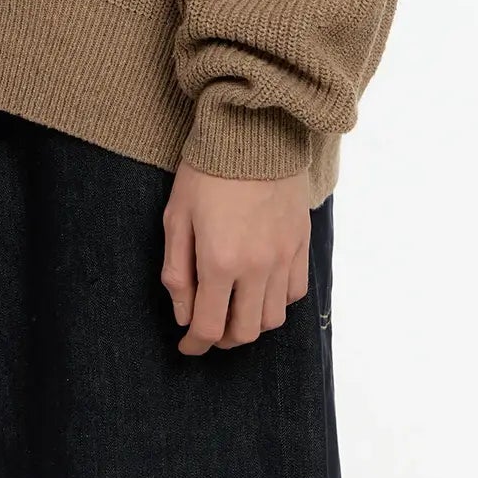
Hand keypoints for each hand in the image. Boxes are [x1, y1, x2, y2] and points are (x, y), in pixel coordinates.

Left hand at [161, 159, 312, 353]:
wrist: (252, 131)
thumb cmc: (206, 171)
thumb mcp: (176, 216)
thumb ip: (177, 271)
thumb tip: (183, 316)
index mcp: (218, 261)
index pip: (207, 327)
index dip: (194, 345)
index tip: (185, 346)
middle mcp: (256, 267)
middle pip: (243, 333)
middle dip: (221, 340)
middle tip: (208, 330)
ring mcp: (283, 257)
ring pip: (272, 319)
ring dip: (250, 325)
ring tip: (234, 311)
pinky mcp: (301, 243)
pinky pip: (295, 292)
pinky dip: (277, 303)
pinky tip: (261, 290)